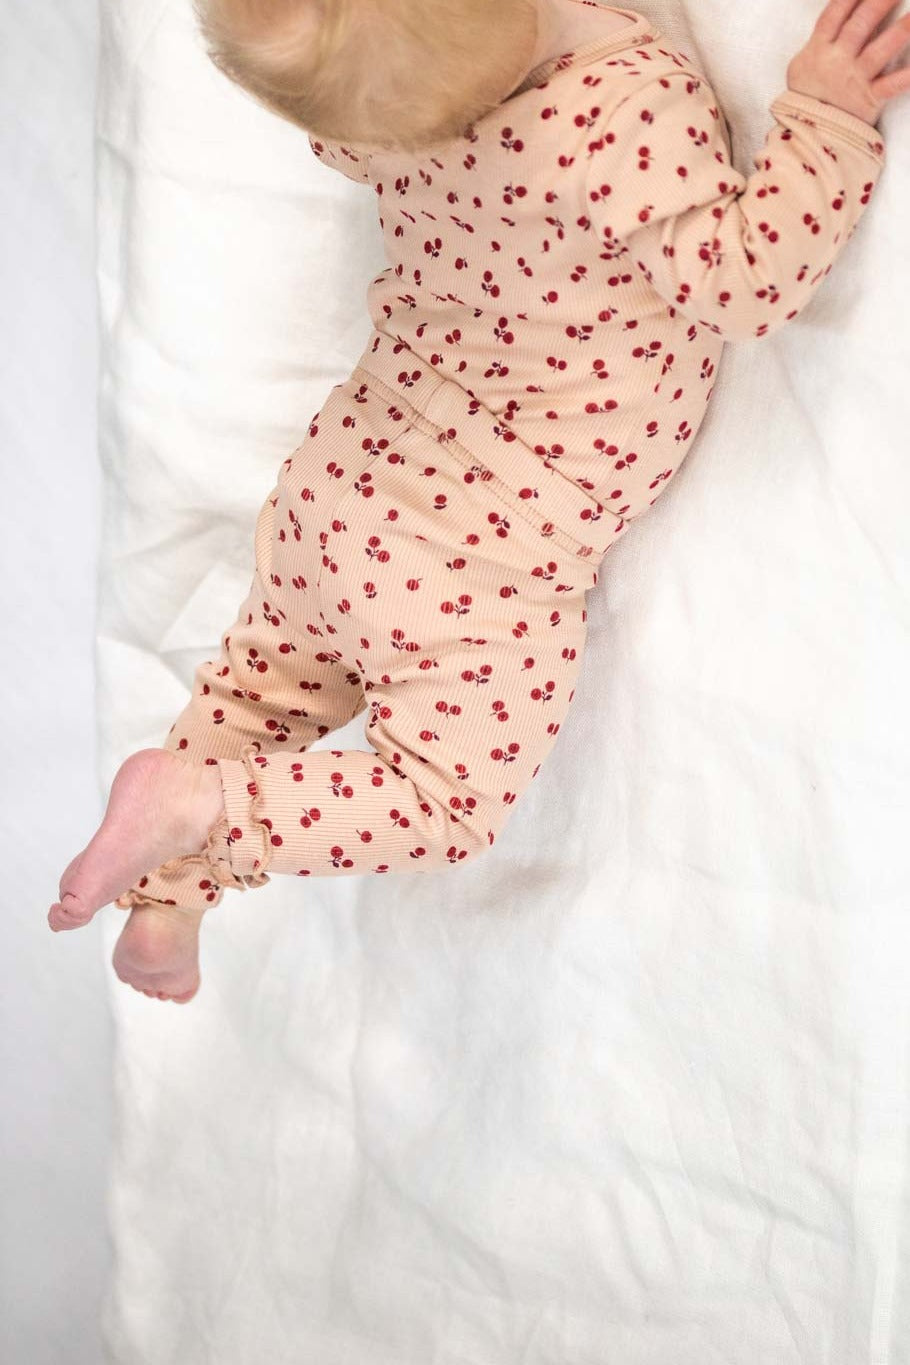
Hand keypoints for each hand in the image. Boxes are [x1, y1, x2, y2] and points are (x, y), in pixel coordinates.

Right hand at [786, 0, 909, 123]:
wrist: (805, 136)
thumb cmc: (806, 96)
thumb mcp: (803, 64)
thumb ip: (821, 39)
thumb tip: (838, 13)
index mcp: (818, 49)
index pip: (836, 12)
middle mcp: (836, 61)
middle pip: (861, 24)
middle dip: (881, 1)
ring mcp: (853, 80)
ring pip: (880, 50)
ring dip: (902, 30)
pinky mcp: (868, 101)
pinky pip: (892, 85)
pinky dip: (908, 76)